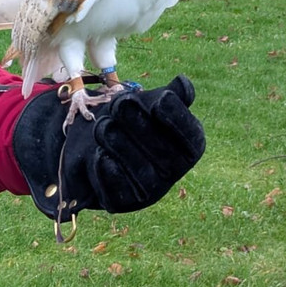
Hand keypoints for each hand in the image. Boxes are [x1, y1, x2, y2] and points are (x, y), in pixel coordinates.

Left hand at [13, 76, 204, 226]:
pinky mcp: (123, 202)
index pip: (192, 137)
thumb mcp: (147, 103)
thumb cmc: (130, 120)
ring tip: (102, 125)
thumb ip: (168, 95)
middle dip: (139, 124)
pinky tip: (100, 154)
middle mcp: (172, 172)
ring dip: (119, 145)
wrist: (94, 144)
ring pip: (139, 172)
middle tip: (119, 104)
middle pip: (163, 153)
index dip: (177, 119)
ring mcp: (149, 191)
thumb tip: (183, 84)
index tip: (160, 99)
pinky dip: (108, 173)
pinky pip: (118, 193)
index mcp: (187, 147)